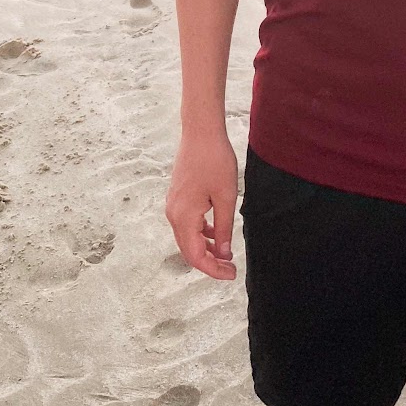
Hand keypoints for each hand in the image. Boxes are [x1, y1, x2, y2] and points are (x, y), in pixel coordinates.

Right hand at [165, 129, 238, 279]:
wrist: (200, 132)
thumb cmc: (215, 160)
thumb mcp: (226, 197)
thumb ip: (224, 228)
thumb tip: (224, 254)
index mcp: (183, 217)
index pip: (195, 256)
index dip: (213, 270)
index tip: (232, 274)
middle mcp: (173, 214)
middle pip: (188, 250)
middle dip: (209, 262)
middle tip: (231, 268)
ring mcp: (173, 205)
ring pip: (187, 238)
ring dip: (205, 248)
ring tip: (226, 254)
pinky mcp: (177, 197)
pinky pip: (187, 224)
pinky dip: (201, 233)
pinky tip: (217, 232)